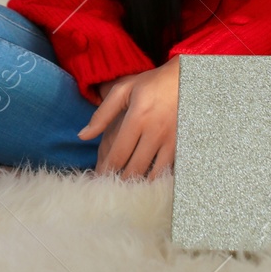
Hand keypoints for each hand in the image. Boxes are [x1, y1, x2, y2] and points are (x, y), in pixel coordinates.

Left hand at [79, 57, 179, 180]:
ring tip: (126, 192)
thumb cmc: (151, 84)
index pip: (119, 153)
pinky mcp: (183, 146)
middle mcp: (155, 132)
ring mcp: (172, 141)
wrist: (187, 79)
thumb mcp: (123, 90)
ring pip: (153, 174)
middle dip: (120, 182)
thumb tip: (83, 135)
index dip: (107, 170)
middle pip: (135, 168)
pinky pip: (169, 171)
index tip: (98, 181)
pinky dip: (156, 180)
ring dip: (138, 185)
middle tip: (109, 191)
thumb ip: (102, 114)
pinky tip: (147, 185)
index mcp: (138, 118)